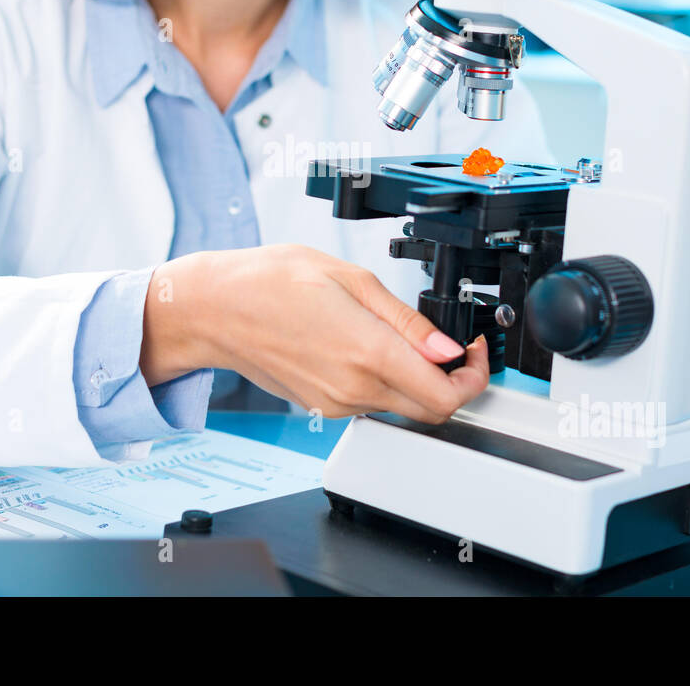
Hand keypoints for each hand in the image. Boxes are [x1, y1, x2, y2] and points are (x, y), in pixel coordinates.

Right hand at [140, 244, 489, 422]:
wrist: (216, 309)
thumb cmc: (270, 282)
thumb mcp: (351, 279)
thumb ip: (406, 321)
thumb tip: (447, 347)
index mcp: (367, 352)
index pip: (446, 395)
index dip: (474, 377)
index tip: (473, 350)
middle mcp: (353, 388)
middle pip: (431, 410)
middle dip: (453, 382)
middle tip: (453, 348)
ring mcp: (336, 403)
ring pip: (402, 406)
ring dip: (417, 380)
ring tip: (403, 337)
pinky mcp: (323, 406)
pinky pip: (372, 402)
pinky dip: (386, 381)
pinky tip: (370, 347)